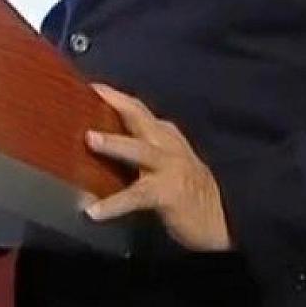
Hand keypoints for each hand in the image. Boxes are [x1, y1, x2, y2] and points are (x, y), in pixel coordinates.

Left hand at [84, 82, 232, 251]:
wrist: (215, 220)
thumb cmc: (183, 189)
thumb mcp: (164, 160)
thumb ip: (138, 147)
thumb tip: (95, 140)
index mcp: (165, 135)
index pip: (137, 109)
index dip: (114, 96)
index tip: (90, 86)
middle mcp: (168, 145)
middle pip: (139, 117)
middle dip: (116, 103)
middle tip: (90, 92)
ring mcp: (170, 168)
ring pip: (139, 151)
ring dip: (114, 143)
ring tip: (90, 140)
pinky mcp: (168, 193)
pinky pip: (136, 196)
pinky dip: (114, 204)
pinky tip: (94, 210)